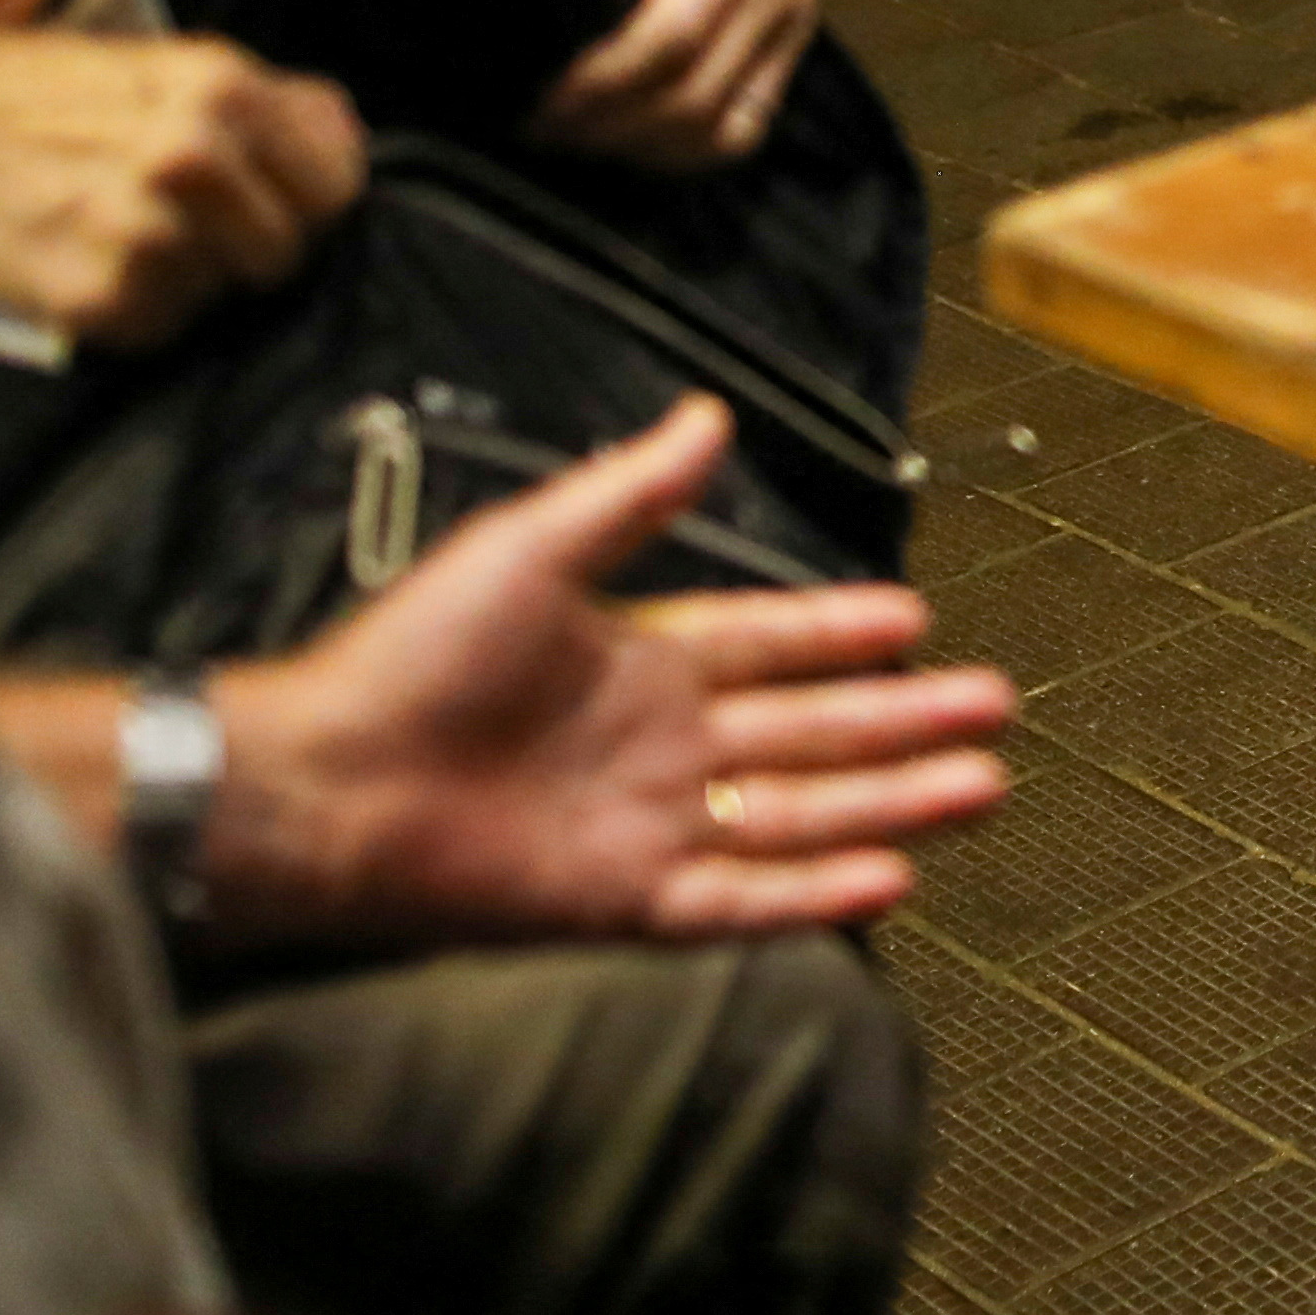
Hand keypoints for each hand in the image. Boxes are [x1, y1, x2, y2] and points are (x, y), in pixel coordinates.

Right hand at [0, 22, 365, 348]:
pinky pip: (160, 329)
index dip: (307, 200)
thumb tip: (347, 151)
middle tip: (181, 221)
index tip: (273, 201)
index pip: (338, 183)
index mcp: (224, 88)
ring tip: (118, 232)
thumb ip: (266, 108)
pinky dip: (131, 310)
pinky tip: (86, 262)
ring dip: (182, 278)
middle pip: (286, 251)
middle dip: (244, 246)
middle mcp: (192, 156)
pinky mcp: (95, 296)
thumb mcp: (168, 67)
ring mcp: (144, 230)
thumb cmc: (46, 98)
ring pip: (221, 294)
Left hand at [216, 398, 1009, 948]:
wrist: (322, 783)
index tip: (915, 617)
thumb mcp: (528, 549)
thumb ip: (629, 494)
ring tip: (981, 785)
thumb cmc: (406, 657)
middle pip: (812, 732)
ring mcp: (650, 825)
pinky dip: (815, 890)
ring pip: (801, 814)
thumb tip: (709, 414)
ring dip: (890, 800)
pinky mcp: (625, 901)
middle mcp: (661, 744)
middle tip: (994, 705)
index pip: (769, 641)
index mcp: (640, 656)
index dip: (838, 630)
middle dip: (903, 719)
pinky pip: (742, 898)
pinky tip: (890, 874)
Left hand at [536, 0, 879, 166]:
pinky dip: (690, 152)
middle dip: (609, 127)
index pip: (674, 33)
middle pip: (690, 98)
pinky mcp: (792, 52)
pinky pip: (746, 127)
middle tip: (537, 128)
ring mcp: (787, 31)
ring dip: (645, 149)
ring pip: (720, 126)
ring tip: (577, 141)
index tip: (545, 97)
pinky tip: (637, 146)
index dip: (607, 79)